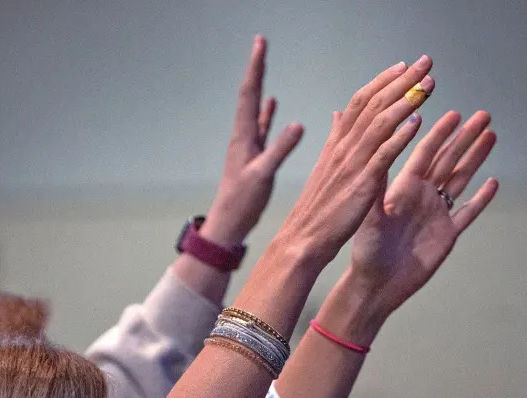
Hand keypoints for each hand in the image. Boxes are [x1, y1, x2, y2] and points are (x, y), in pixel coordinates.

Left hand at [200, 35, 303, 246]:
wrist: (228, 224)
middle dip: (257, 68)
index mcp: (243, 137)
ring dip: (260, 85)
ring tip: (264, 65)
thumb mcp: (263, 175)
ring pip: (255, 108)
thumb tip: (298, 124)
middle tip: (260, 44)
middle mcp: (243, 136)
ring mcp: (247, 145)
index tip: (260, 44)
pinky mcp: (253, 156)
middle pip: (250, 95)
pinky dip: (266, 111)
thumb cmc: (241, 203)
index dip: (256, 68)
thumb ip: (280, 150)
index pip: (249, 94)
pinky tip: (271, 102)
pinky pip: (261, 126)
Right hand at [274, 56, 435, 266]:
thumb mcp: (325, 167)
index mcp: (336, 144)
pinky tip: (417, 123)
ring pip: (380, 124)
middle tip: (426, 62)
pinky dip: (399, 137)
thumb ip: (336, 138)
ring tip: (429, 84)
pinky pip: (383, 156)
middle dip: (401, 81)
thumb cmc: (317, 208)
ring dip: (407, 101)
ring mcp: (352, 165)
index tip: (404, 67)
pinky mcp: (361, 185)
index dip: (383, 81)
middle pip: (374, 105)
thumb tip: (339, 114)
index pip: (360, 102)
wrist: (302, 239)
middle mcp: (343, 148)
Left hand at [347, 109, 498, 320]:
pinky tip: (493, 182)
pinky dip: (481, 199)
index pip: (425, 154)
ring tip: (491, 134)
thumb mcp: (370, 215)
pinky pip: (468, 213)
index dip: (439, 134)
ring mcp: (436, 215)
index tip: (454, 113)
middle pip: (448, 161)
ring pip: (461, 180)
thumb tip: (379, 151)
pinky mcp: (447, 235)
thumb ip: (377, 185)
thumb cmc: (366, 251)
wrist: (375, 285)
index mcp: (403, 189)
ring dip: (476, 158)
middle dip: (465, 138)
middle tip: (483, 114)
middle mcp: (421, 197)